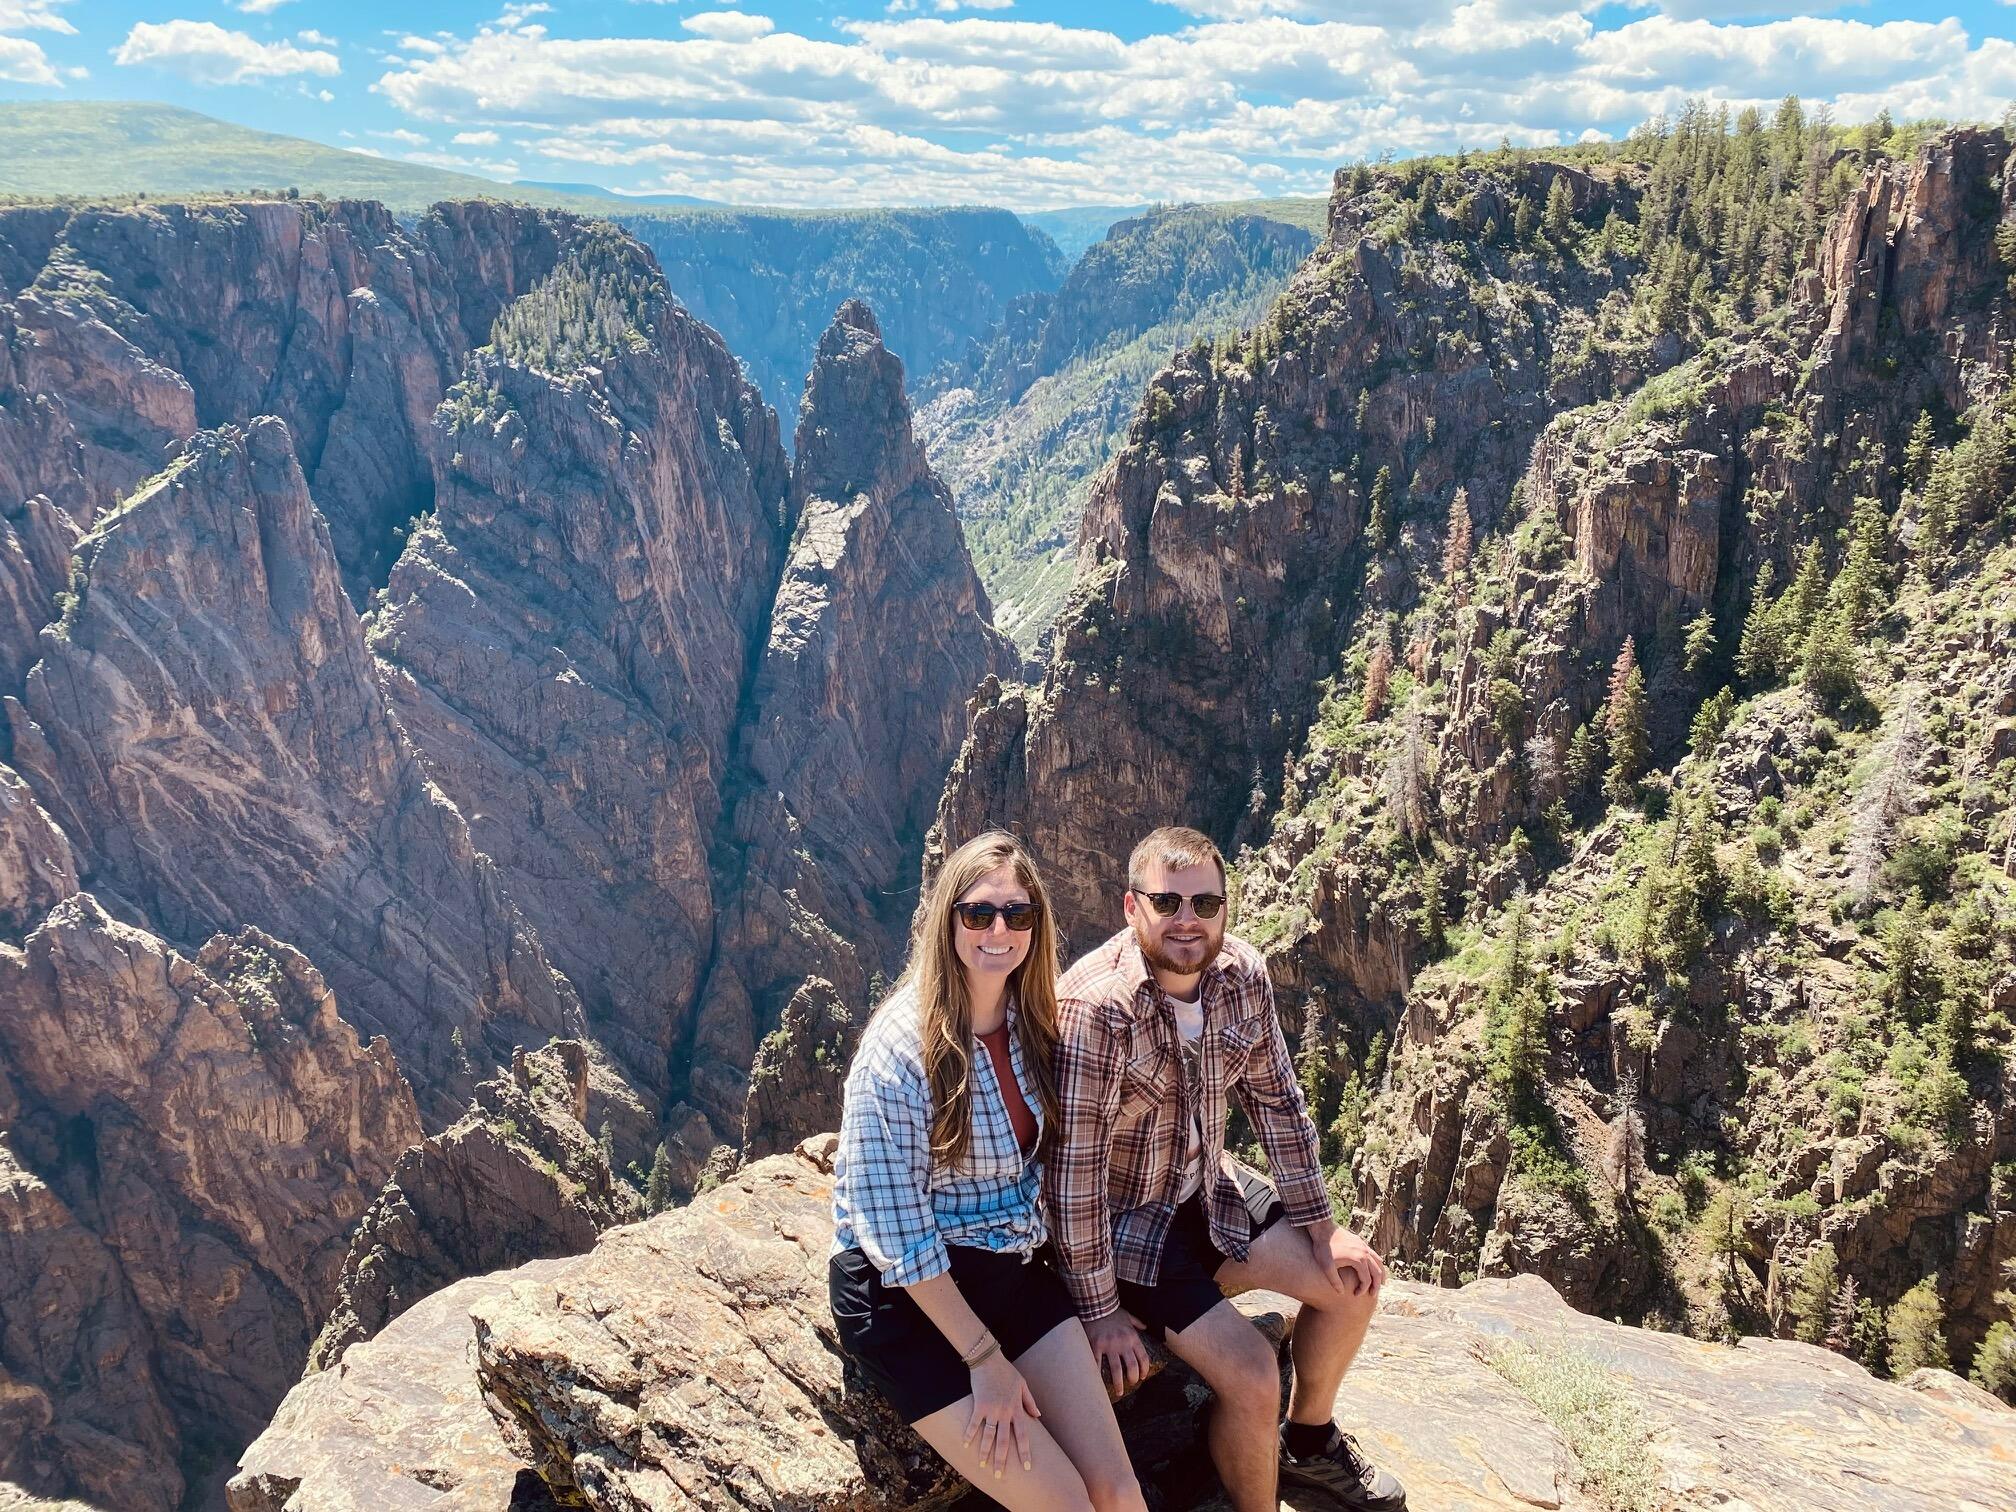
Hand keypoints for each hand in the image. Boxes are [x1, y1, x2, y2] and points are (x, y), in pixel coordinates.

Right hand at [963, 1352, 1039, 1477]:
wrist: (988, 1359)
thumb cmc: (1006, 1371)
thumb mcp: (1023, 1384)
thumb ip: (1030, 1401)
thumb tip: (1038, 1416)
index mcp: (1017, 1408)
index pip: (1023, 1435)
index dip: (1025, 1452)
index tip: (1027, 1467)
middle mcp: (1005, 1412)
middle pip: (1004, 1441)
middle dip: (1002, 1460)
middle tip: (999, 1476)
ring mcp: (991, 1409)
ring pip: (989, 1436)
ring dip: (985, 1453)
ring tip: (983, 1467)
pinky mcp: (979, 1405)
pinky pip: (974, 1424)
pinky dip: (969, 1435)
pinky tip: (965, 1446)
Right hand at [1085, 1307, 1151, 1397]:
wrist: (1096, 1304)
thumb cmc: (1112, 1311)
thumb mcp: (1127, 1315)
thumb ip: (1137, 1322)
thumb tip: (1145, 1326)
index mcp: (1132, 1337)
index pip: (1143, 1358)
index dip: (1144, 1370)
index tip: (1142, 1377)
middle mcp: (1123, 1343)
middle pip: (1131, 1366)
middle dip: (1133, 1378)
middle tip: (1131, 1384)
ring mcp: (1109, 1345)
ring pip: (1116, 1369)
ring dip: (1119, 1383)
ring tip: (1119, 1392)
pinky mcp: (1096, 1346)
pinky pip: (1098, 1363)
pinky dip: (1098, 1375)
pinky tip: (1099, 1383)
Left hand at [1306, 1218, 1387, 1296]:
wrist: (1323, 1229)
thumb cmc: (1323, 1248)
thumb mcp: (1327, 1267)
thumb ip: (1335, 1281)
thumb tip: (1341, 1293)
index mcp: (1359, 1260)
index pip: (1366, 1280)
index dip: (1362, 1289)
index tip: (1355, 1295)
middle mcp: (1365, 1253)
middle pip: (1377, 1272)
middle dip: (1376, 1285)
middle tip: (1373, 1295)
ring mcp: (1364, 1246)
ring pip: (1379, 1263)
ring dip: (1380, 1274)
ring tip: (1380, 1284)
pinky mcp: (1361, 1242)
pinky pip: (1374, 1255)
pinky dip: (1377, 1264)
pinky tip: (1374, 1268)